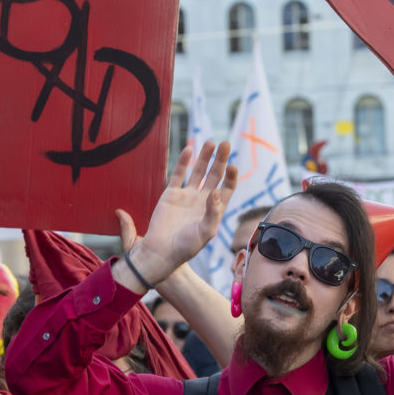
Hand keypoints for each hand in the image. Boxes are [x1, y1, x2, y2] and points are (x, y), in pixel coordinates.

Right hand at [114, 141, 236, 291]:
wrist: (161, 252)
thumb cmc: (187, 247)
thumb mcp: (206, 232)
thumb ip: (213, 212)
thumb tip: (217, 191)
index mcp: (214, 210)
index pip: (227, 188)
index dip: (231, 176)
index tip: (232, 166)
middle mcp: (202, 200)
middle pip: (215, 175)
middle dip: (220, 160)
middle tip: (225, 144)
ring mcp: (187, 196)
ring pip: (198, 172)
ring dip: (204, 157)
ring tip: (211, 142)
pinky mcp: (171, 194)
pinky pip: (179, 174)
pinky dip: (184, 162)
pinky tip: (189, 149)